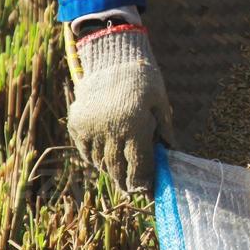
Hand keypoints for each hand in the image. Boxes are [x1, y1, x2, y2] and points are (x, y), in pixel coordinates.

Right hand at [68, 23, 172, 193]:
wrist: (111, 58)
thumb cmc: (143, 80)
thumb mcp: (160, 103)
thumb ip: (165, 130)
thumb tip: (171, 155)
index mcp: (135, 125)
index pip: (139, 165)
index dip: (144, 182)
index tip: (148, 191)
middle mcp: (111, 130)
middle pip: (118, 168)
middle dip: (127, 182)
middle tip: (133, 190)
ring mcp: (91, 128)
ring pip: (101, 163)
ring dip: (111, 171)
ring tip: (120, 175)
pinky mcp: (77, 125)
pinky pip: (86, 152)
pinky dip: (95, 159)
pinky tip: (105, 160)